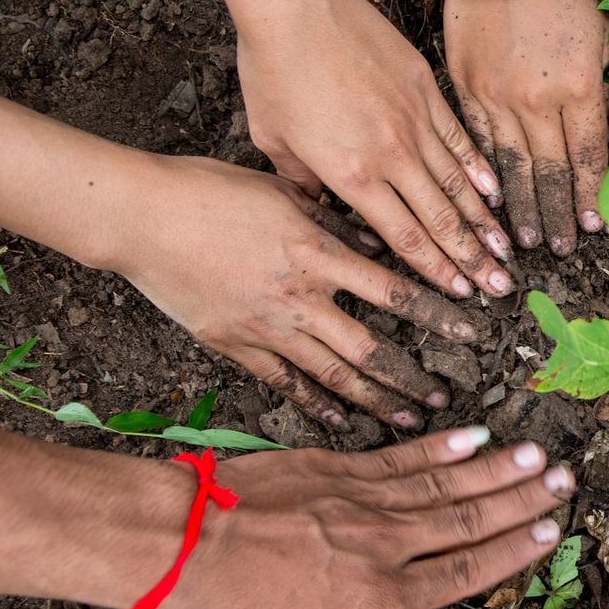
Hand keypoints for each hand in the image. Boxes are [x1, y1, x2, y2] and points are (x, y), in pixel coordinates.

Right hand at [113, 155, 478, 430]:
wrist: (138, 216)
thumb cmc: (208, 190)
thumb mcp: (282, 191)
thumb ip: (332, 222)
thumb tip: (376, 240)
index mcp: (315, 251)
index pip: (393, 289)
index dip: (436, 312)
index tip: (470, 328)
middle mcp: (298, 296)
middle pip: (369, 347)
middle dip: (412, 376)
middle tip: (446, 396)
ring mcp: (265, 326)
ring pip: (332, 374)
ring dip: (374, 398)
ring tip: (409, 418)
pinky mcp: (234, 344)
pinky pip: (283, 380)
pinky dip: (314, 401)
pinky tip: (338, 417)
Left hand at [168, 427, 572, 608]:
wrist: (182, 542)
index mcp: (382, 595)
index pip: (465, 570)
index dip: (513, 551)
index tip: (551, 531)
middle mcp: (385, 542)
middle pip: (468, 519)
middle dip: (522, 501)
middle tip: (566, 480)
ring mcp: (363, 499)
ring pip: (444, 483)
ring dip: (496, 468)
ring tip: (539, 452)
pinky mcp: (338, 468)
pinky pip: (403, 456)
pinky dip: (442, 446)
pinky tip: (473, 435)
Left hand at [228, 0, 514, 299]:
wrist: (297, 2)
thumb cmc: (273, 67)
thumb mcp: (272, 138)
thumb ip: (302, 181)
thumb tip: (321, 205)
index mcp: (351, 174)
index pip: (403, 237)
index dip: (434, 270)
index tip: (458, 292)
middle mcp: (390, 155)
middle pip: (440, 220)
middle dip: (470, 258)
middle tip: (498, 285)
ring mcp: (413, 120)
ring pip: (458, 183)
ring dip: (484, 220)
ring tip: (507, 248)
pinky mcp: (424, 89)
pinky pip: (459, 137)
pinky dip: (479, 167)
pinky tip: (496, 190)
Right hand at [448, 0, 608, 254]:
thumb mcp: (601, 35)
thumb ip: (604, 87)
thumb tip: (607, 133)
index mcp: (581, 89)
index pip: (590, 159)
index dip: (594, 198)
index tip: (597, 229)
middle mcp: (539, 103)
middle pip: (552, 174)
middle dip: (557, 217)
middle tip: (560, 250)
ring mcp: (497, 99)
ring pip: (513, 168)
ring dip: (521, 209)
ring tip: (523, 242)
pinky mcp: (466, 90)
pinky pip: (477, 144)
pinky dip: (485, 175)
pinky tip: (490, 201)